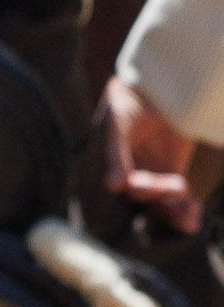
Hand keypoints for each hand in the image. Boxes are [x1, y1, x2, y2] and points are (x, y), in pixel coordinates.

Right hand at [104, 77, 204, 231]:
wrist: (155, 86)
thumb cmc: (129, 101)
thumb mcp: (120, 122)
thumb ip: (116, 153)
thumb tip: (112, 186)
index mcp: (114, 160)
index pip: (124, 183)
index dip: (133, 186)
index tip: (139, 183)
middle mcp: (132, 171)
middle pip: (145, 196)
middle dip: (160, 196)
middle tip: (180, 186)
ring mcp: (154, 174)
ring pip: (162, 202)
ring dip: (175, 212)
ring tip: (189, 220)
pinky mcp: (173, 172)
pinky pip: (180, 198)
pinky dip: (187, 207)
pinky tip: (194, 213)